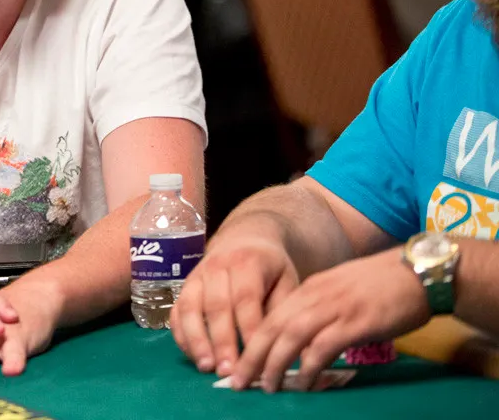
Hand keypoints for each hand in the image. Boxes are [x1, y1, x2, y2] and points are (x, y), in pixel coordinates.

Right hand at [170, 234, 298, 377]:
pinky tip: (194, 357)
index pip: (246, 299)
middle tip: (229, 372)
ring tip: (207, 367)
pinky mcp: (183, 288)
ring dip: (197, 340)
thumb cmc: (270, 267)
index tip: (257, 360)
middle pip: (216, 306)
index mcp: (247, 263)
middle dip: (222, 341)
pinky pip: (176, 312)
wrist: (244, 238)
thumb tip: (286, 348)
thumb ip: (283, 311)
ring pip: (190, 308)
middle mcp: (216, 266)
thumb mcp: (287, 279)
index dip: (249, 330)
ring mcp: (195, 276)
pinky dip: (181, 336)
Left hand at [230, 247, 428, 391]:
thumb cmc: (384, 285)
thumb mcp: (341, 293)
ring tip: (264, 386)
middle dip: (251, 356)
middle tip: (237, 381)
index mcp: (309, 288)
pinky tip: (302, 383)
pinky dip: (308, 366)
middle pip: (272, 327)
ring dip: (273, 364)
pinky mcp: (355, 322)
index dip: (252, 340)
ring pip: (290, 336)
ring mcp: (334, 308)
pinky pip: (323, 347)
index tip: (239, 362)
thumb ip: (321, 312)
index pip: (270, 316)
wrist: (420, 271)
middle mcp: (315, 296)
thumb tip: (305, 344)